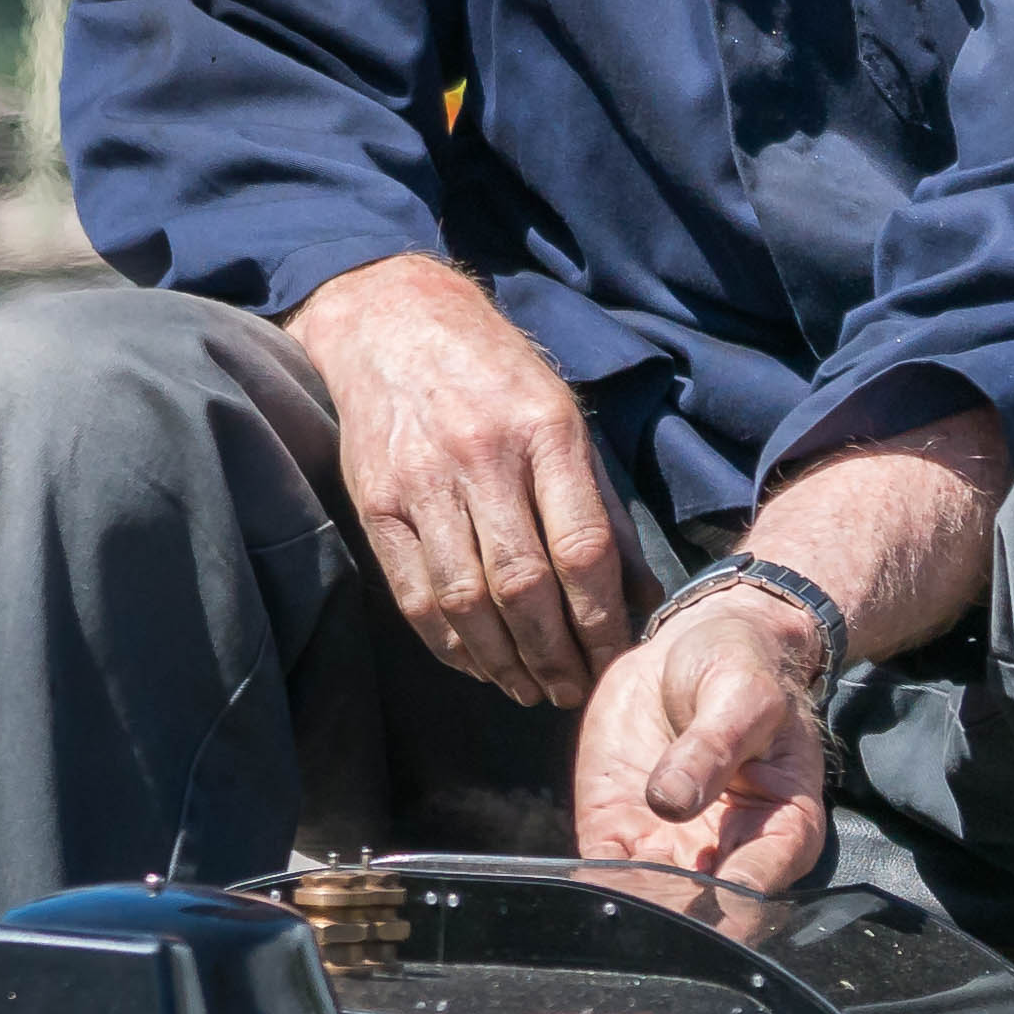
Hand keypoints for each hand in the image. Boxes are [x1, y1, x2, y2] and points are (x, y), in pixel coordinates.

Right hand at [284, 251, 640, 707]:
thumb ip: (599, 503)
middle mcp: (482, 457)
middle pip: (523, 585)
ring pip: (466, 600)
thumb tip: (637, 595)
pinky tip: (476, 664)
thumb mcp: (562, 414)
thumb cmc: (493, 373)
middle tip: (573, 691)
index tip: (616, 661)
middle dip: (555, 655)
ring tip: (530, 689)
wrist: (390, 322)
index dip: (601, 621)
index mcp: (545, 431)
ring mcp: (423, 482)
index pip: (581, 549)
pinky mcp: (376, 503)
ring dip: (503, 661)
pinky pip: (415, 593)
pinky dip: (448, 643)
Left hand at [575, 591, 833, 896]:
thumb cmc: (743, 669)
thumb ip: (712, 748)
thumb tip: (671, 801)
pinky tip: (580, 891)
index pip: (761, 881)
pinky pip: (604, 869)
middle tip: (647, 921)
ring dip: (630, 912)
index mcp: (782, 827)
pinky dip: (592, 884)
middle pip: (703, 907)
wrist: (694, 649)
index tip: (704, 903)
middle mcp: (728, 853)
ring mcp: (671, 846)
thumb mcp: (741, 696)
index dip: (732, 902)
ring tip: (611, 915)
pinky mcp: (619, 829)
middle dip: (675, 922)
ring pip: (650, 899)